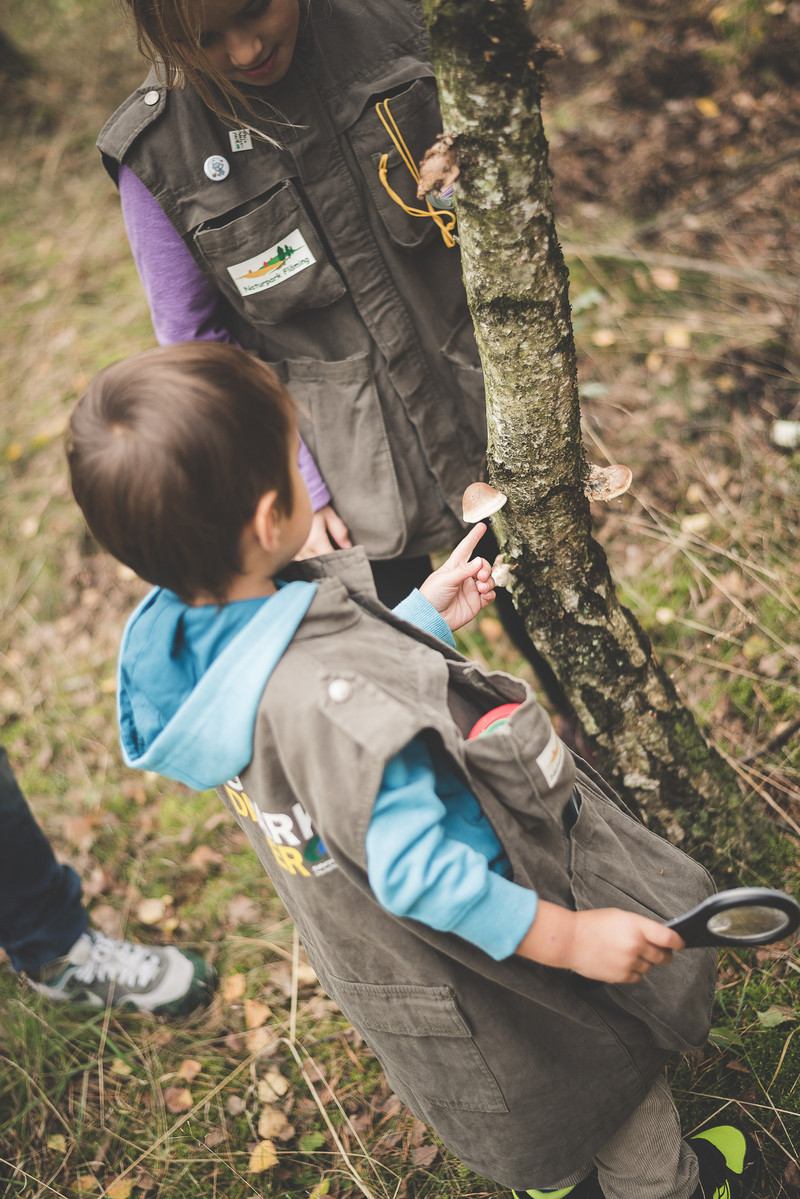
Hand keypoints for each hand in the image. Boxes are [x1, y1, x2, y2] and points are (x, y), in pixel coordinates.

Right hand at [295, 505, 352, 559]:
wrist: (293, 501)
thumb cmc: (313, 506)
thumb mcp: (329, 515)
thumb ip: (339, 531)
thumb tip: (347, 546)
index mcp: (316, 540)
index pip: (330, 557)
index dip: (339, 559)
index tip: (346, 558)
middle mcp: (305, 548)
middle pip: (321, 563)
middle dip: (330, 561)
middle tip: (338, 557)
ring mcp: (296, 550)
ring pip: (311, 563)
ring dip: (319, 561)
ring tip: (326, 554)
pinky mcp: (292, 550)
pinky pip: (303, 560)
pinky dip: (310, 559)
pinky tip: (315, 553)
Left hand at [418, 523, 495, 629]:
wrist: (432, 618)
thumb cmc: (432, 596)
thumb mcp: (445, 579)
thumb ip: (464, 570)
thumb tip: (479, 561)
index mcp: (454, 567)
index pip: (466, 549)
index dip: (473, 537)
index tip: (481, 526)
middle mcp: (464, 577)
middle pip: (483, 565)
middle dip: (486, 568)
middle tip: (480, 576)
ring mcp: (471, 590)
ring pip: (488, 580)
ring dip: (488, 582)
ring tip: (481, 587)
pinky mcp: (476, 603)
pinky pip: (490, 595)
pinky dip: (490, 594)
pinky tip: (485, 595)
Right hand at [515, 900, 683, 984]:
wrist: (569, 939)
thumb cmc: (593, 924)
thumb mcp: (620, 916)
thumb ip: (641, 927)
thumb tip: (659, 939)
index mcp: (636, 926)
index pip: (668, 938)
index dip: (678, 942)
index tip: (680, 944)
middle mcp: (635, 945)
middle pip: (663, 956)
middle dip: (664, 955)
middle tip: (660, 953)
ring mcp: (628, 962)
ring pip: (649, 968)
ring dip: (644, 963)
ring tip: (628, 954)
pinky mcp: (620, 976)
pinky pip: (637, 977)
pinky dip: (633, 972)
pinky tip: (620, 963)